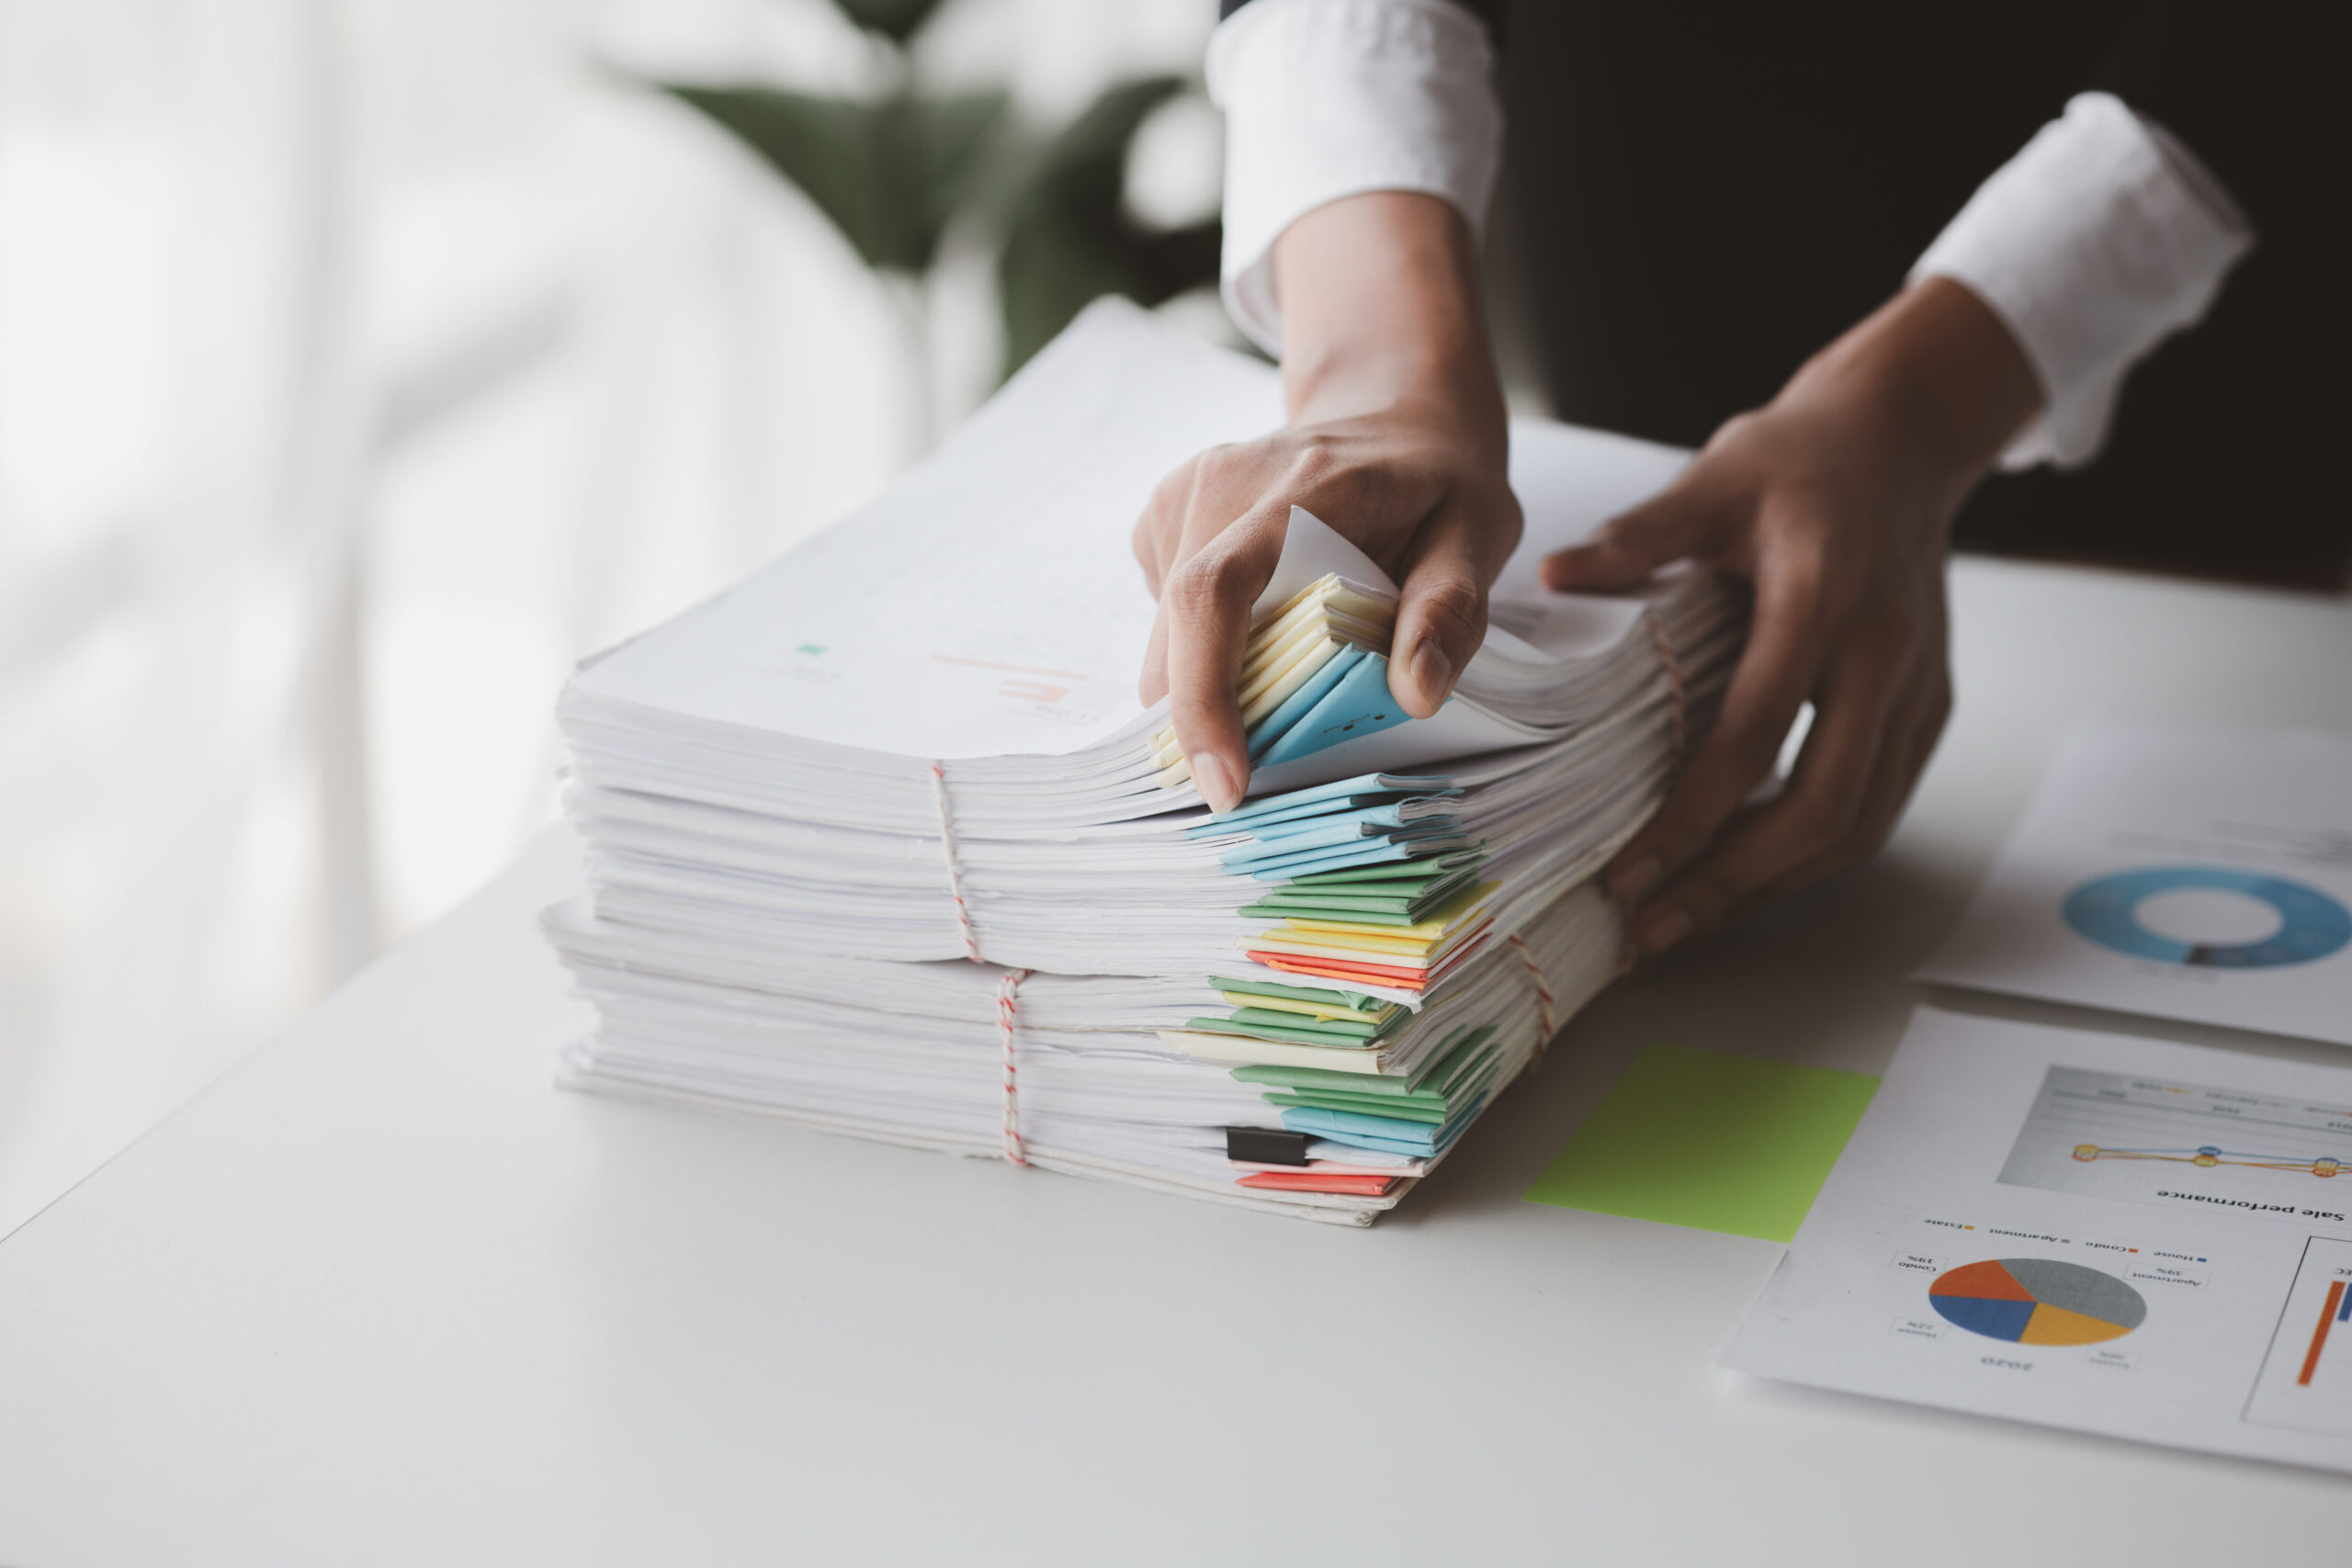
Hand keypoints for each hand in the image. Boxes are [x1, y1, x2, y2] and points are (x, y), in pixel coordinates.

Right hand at [1133, 193, 1517, 812]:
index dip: (1203, 695)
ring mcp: (1181, 494)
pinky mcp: (1162, 514)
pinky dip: (1208, 647)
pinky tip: (1268, 615)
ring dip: (1215, 680)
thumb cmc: (1439, 481)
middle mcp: (1219, 485)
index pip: (1216, 594)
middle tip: (1280, 751)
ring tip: (1293, 657)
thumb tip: (1416, 694)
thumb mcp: (1479, 533)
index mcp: (1298, 489)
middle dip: (1212, 716)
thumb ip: (1450, 610)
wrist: (1393, 413)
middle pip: (1178, 632)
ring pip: (1167, 636)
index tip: (1224, 783)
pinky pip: (1167, 615)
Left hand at [1542, 277, 2042, 955]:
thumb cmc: (1799, 459)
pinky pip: (1877, 804)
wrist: (1905, 436)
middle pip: (1824, 806)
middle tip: (1653, 927)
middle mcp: (1883, 654)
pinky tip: (1745, 878)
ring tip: (1687, 923)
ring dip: (1775, 884)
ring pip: (1861, 822)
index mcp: (1825, 599)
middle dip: (1734, 880)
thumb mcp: (1714, 479)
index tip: (1629, 870)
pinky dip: (1812, 855)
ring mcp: (1917, 688)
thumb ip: (1639, 536)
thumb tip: (1557, 575)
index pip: (1755, 734)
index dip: (1692, 815)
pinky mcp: (1928, 707)